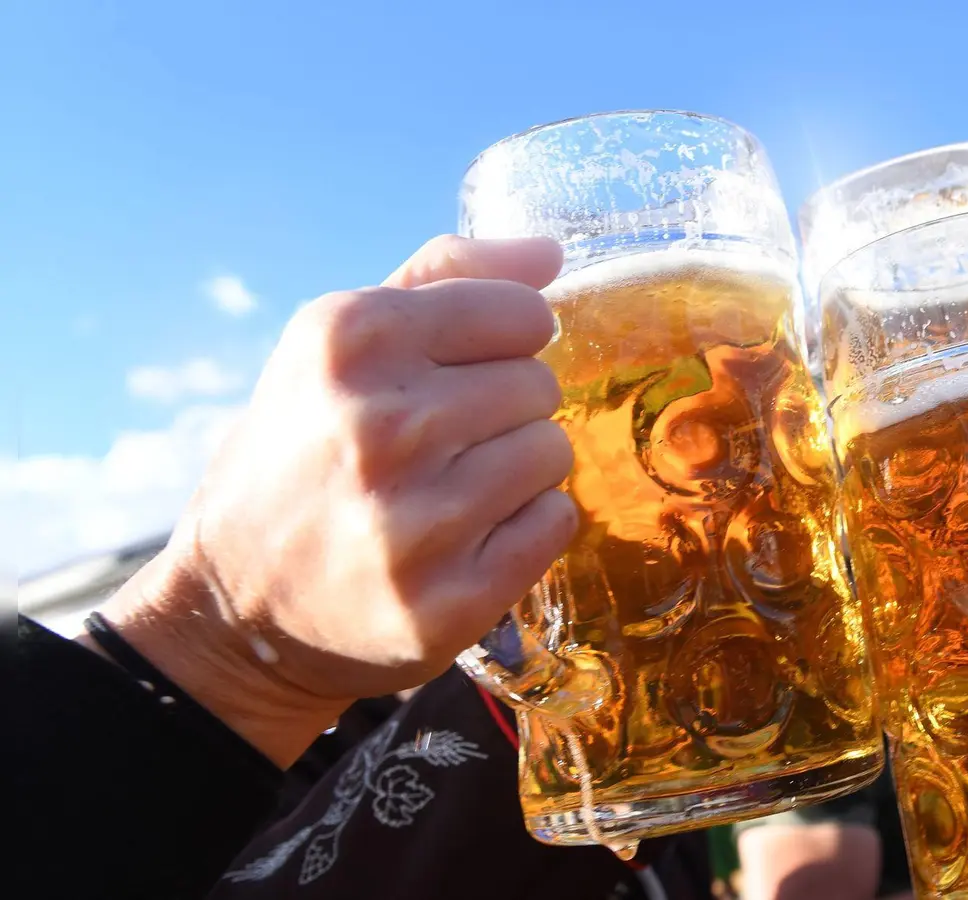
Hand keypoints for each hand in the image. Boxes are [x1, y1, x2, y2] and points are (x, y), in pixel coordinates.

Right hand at [90, 236, 577, 764]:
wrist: (237, 600)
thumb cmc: (306, 449)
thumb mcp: (342, 344)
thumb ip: (447, 277)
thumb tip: (550, 252)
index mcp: (350, 341)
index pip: (523, 314)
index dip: (504, 342)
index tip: (460, 371)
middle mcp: (379, 427)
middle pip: (540, 385)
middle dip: (506, 409)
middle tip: (442, 443)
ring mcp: (414, 522)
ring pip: (553, 453)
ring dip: (518, 470)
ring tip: (452, 490)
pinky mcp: (446, 600)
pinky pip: (555, 524)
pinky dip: (527, 529)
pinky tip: (468, 539)